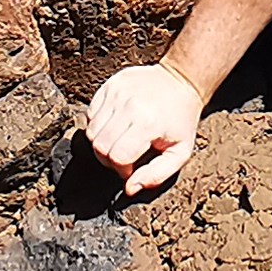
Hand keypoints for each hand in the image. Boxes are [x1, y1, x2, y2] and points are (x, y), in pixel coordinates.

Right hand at [83, 62, 202, 198]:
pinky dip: (98, 125)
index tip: (132, 168)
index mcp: (148, 123)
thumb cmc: (181, 120)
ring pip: (91, 131)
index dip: (122, 170)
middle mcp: (129, 106)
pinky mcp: (109, 85)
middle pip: (100, 146)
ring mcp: (116, 93)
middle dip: (109, 159)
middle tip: (125, 157)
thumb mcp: (180, 153)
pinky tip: (116, 125)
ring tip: (121, 140)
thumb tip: (129, 189)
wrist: (180, 81)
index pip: (117, 157)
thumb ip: (156, 175)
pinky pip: (90, 114)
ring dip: (102, 142)